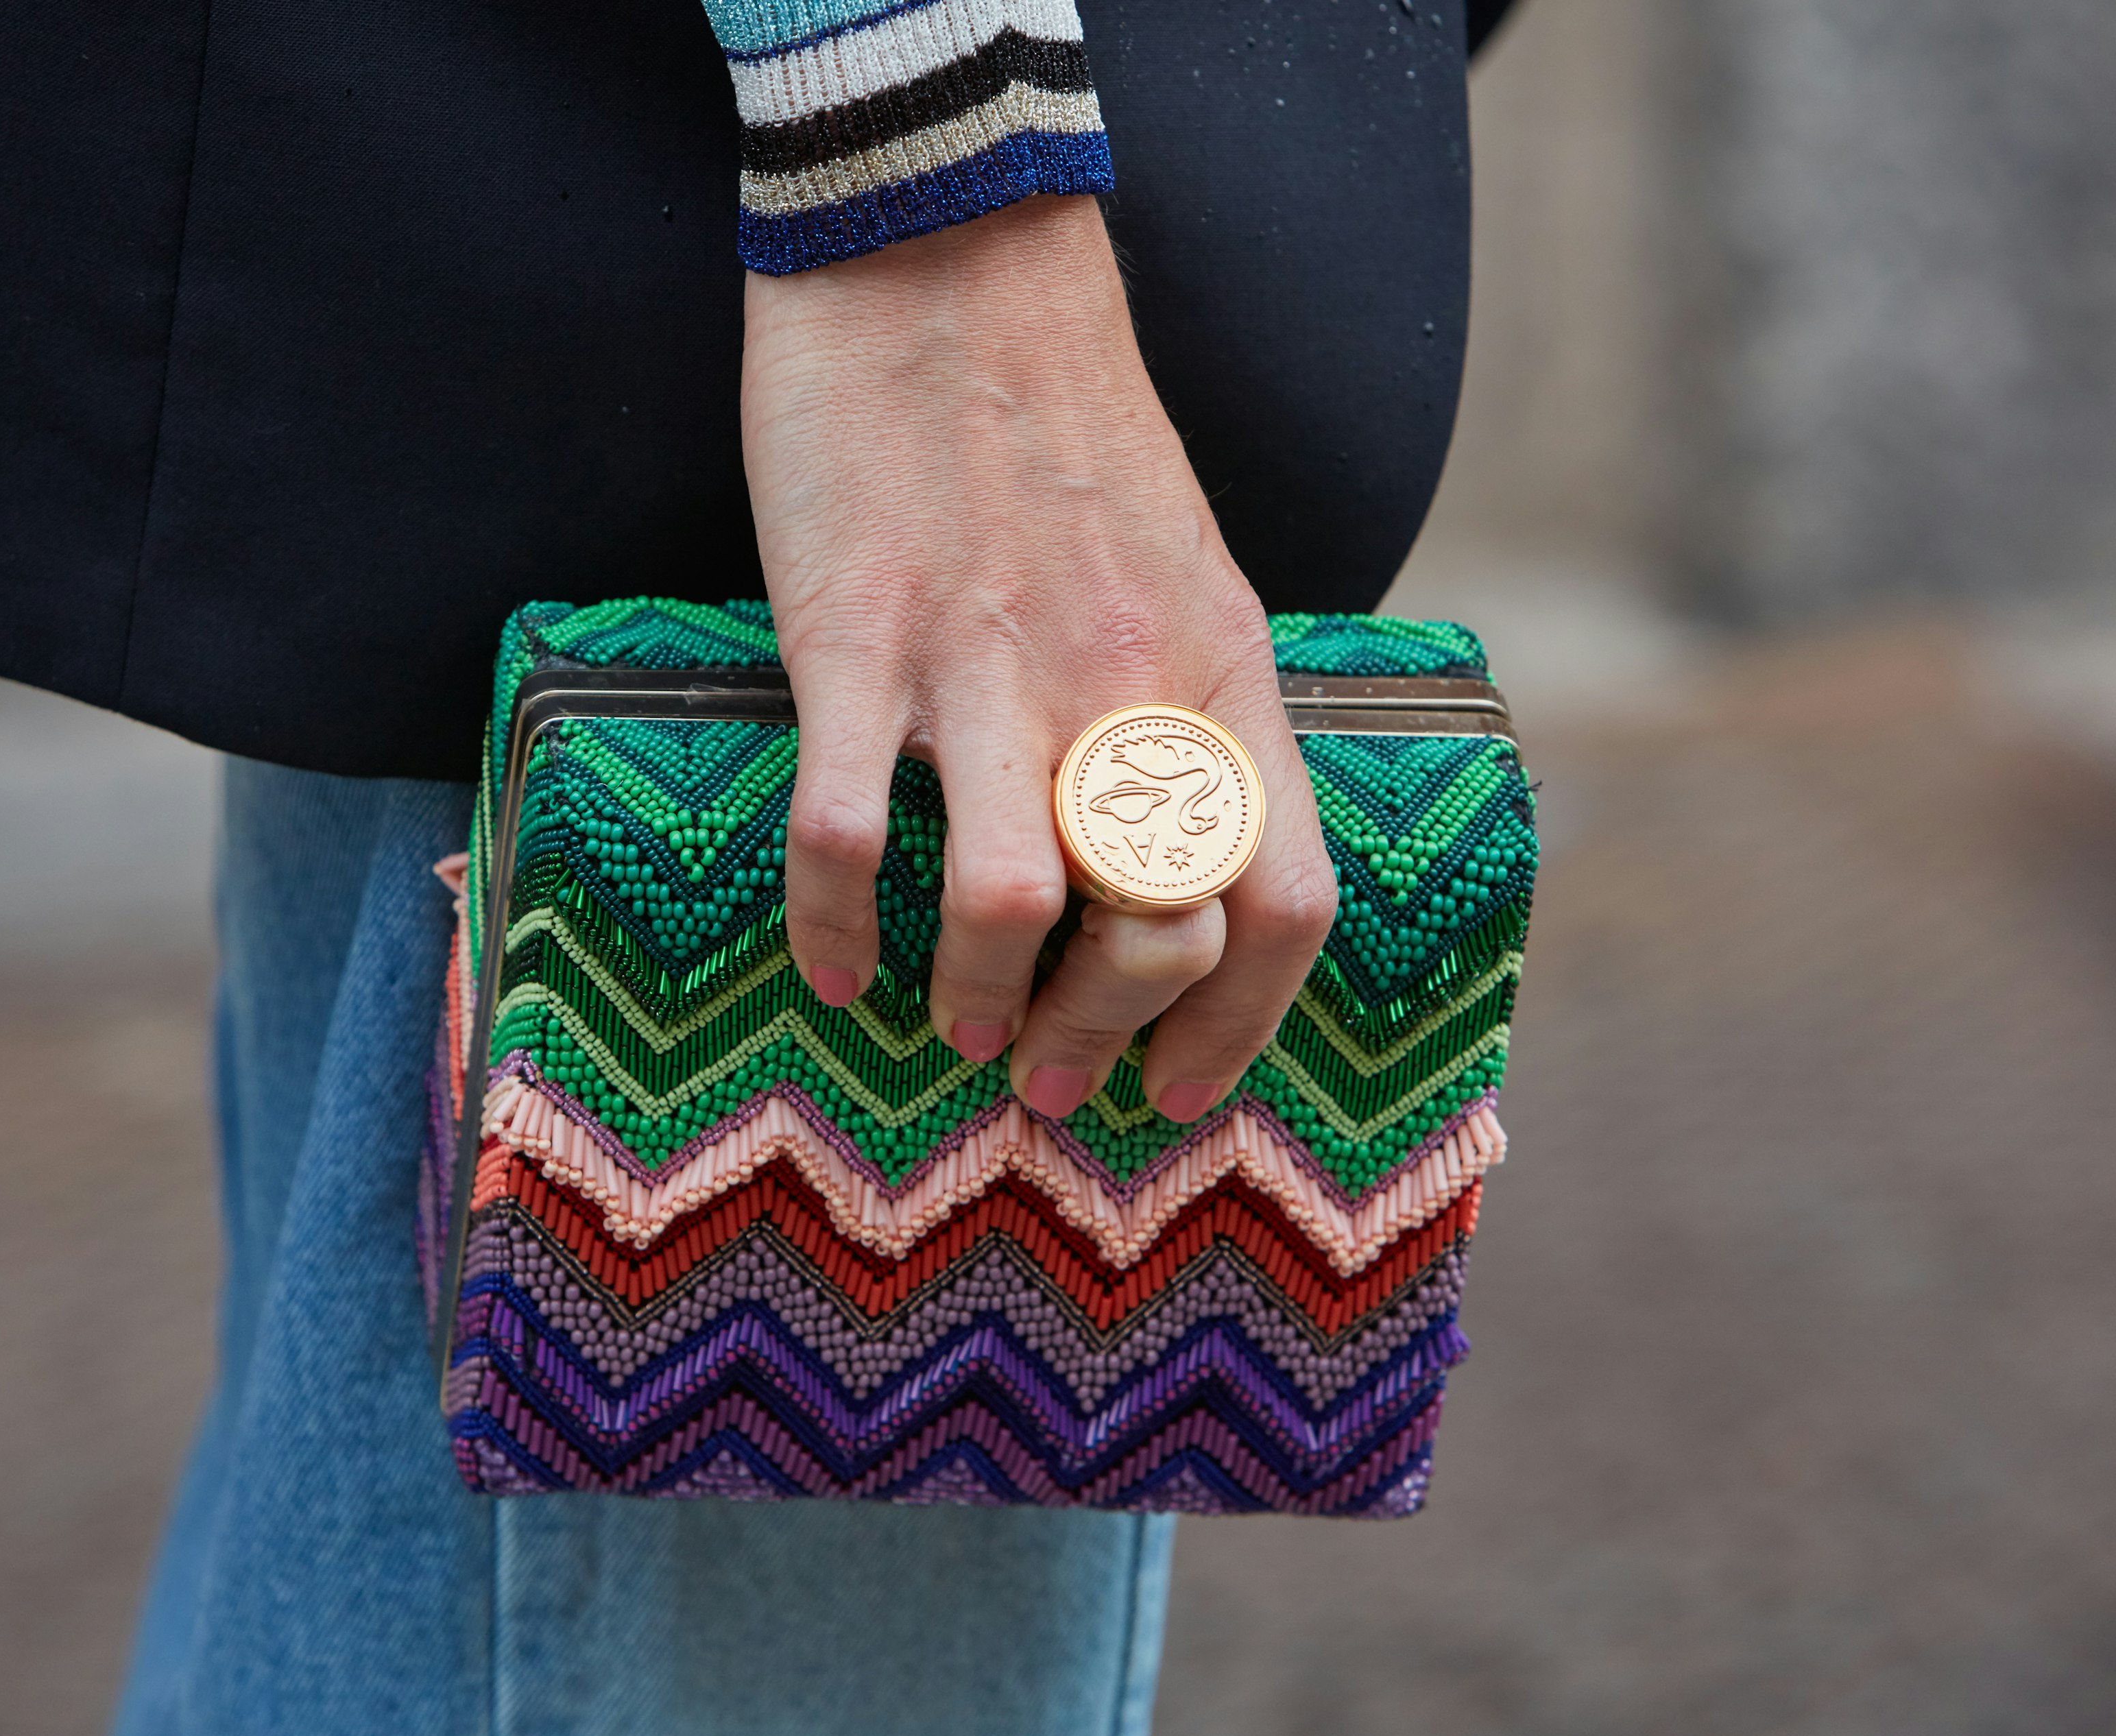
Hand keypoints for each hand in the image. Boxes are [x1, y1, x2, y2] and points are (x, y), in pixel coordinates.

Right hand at [739, 195, 1335, 1122]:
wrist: (946, 260)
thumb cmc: (1067, 429)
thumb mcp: (1191, 570)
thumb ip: (1196, 711)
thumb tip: (1183, 861)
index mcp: (1221, 672)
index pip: (1281, 901)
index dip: (1243, 1030)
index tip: (1182, 1094)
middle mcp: (1124, 683)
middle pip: (1160, 930)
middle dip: (1105, 1040)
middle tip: (1052, 1077)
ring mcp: (987, 664)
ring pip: (1018, 907)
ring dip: (985, 1002)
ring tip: (958, 1025)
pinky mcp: (858, 638)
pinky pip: (849, 830)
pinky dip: (837, 925)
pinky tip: (833, 964)